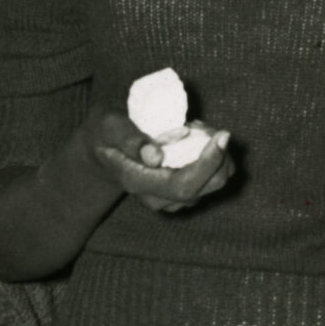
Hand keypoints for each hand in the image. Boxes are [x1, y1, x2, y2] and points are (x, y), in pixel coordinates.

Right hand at [83, 107, 236, 214]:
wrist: (102, 150)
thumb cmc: (105, 133)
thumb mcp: (109, 126)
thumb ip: (129, 139)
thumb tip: (155, 157)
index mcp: (139, 183)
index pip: (183, 185)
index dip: (208, 163)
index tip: (221, 136)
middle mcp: (157, 198)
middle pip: (207, 186)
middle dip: (220, 155)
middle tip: (208, 126)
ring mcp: (172, 199)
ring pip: (214, 182)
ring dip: (218, 154)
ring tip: (197, 129)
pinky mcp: (183, 193)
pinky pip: (211, 178)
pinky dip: (214, 157)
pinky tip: (198, 139)